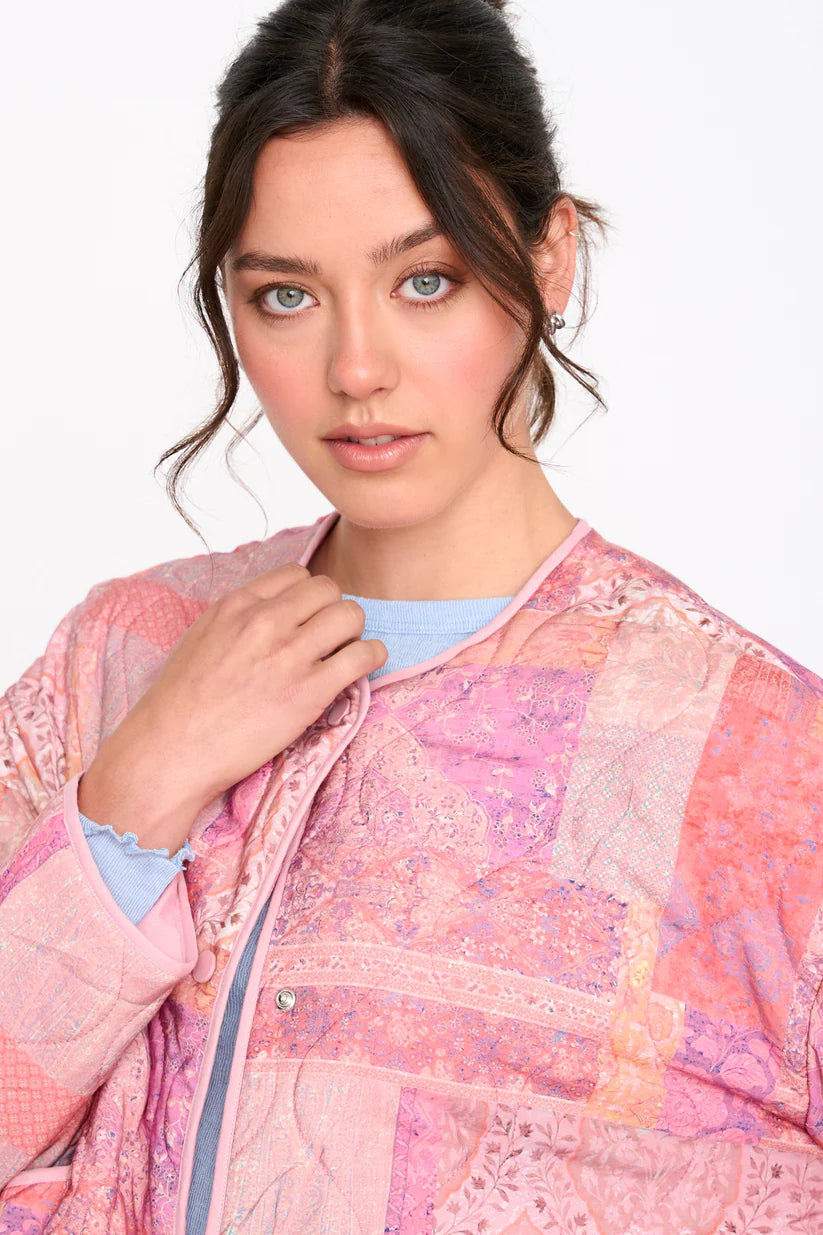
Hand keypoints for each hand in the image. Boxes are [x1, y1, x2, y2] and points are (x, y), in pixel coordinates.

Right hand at [77, 563, 386, 849]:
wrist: (171, 750)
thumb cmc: (180, 702)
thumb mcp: (202, 637)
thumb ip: (239, 618)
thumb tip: (276, 612)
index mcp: (237, 605)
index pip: (296, 574)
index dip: (308, 595)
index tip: (307, 617)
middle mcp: (265, 622)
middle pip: (328, 590)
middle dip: (333, 611)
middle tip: (329, 638)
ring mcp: (289, 655)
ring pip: (351, 615)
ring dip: (354, 632)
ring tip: (344, 653)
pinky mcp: (309, 692)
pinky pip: (363, 656)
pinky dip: (371, 657)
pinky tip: (362, 667)